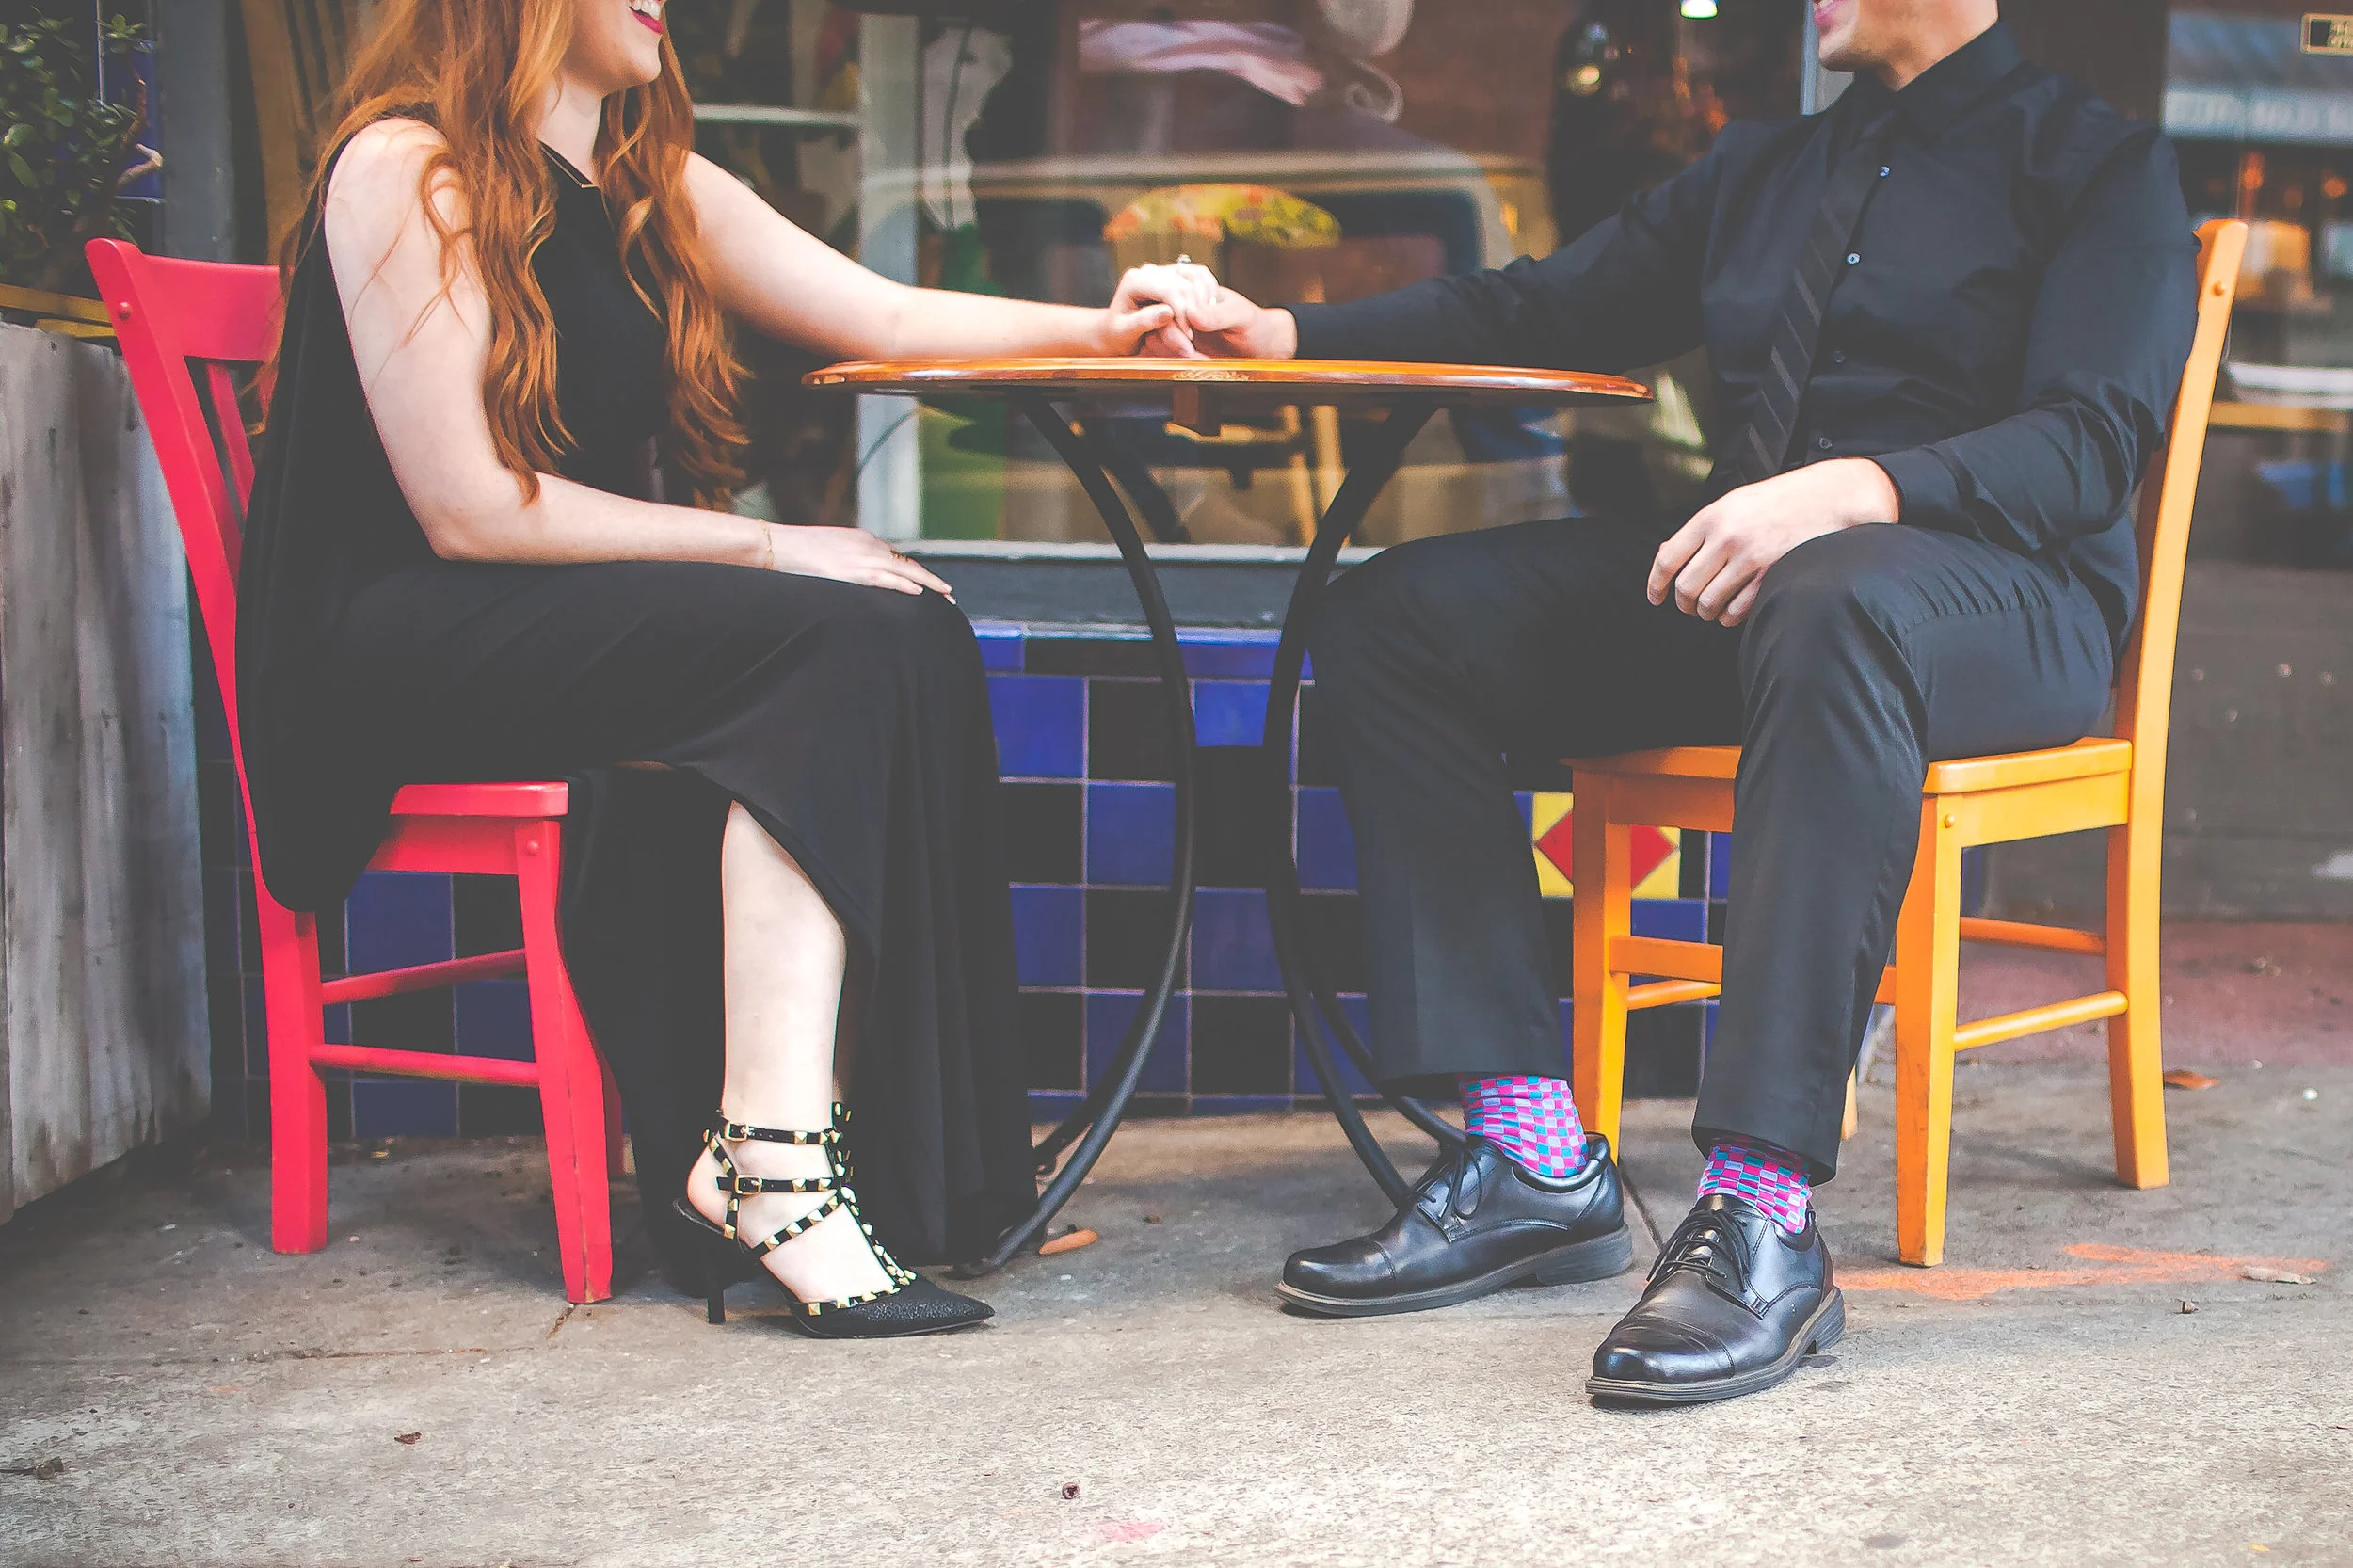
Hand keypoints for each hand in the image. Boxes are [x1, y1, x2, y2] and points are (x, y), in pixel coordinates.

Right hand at [764, 523, 955, 599]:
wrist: (776, 545)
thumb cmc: (796, 552)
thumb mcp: (828, 551)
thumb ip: (847, 561)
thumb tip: (852, 575)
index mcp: (862, 539)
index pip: (896, 558)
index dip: (915, 573)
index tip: (929, 585)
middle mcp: (868, 545)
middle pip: (907, 564)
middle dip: (931, 580)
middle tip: (950, 594)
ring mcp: (861, 557)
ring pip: (904, 571)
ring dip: (928, 584)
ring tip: (946, 596)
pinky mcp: (852, 570)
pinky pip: (885, 578)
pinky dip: (904, 585)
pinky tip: (919, 593)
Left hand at [1102, 260, 1208, 353]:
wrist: (1117, 332)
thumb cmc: (1118, 336)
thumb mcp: (1124, 334)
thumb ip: (1143, 322)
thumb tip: (1168, 312)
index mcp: (1134, 280)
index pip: (1168, 289)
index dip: (1183, 311)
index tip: (1188, 335)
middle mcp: (1149, 271)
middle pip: (1184, 284)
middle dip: (1193, 310)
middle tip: (1192, 336)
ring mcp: (1163, 270)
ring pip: (1195, 279)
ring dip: (1202, 303)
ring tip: (1197, 327)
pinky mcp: (1175, 274)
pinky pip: (1199, 277)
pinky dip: (1207, 294)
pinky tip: (1204, 314)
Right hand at [1106, 262, 1294, 357]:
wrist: (1260, 349)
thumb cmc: (1254, 325)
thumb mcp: (1241, 316)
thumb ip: (1218, 314)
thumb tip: (1192, 313)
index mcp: (1193, 284)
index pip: (1168, 292)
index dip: (1175, 312)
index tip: (1190, 331)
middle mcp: (1180, 302)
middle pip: (1156, 315)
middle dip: (1172, 336)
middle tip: (1191, 352)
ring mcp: (1175, 324)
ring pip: (1154, 335)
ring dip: (1173, 351)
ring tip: (1198, 359)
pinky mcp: (1174, 345)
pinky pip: (1160, 352)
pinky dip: (1175, 360)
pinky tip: (1196, 362)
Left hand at [1647, 459, 1898, 625]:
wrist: (1826, 499)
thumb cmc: (1775, 503)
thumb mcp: (1732, 504)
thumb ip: (1699, 530)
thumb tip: (1664, 555)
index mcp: (1711, 517)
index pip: (1669, 559)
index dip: (1656, 584)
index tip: (1655, 598)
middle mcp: (1727, 537)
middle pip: (1686, 587)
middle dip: (1684, 603)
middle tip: (1690, 606)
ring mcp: (1750, 558)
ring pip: (1708, 603)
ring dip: (1706, 613)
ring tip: (1711, 609)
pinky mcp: (1771, 576)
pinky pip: (1737, 611)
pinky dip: (1729, 617)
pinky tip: (1732, 611)